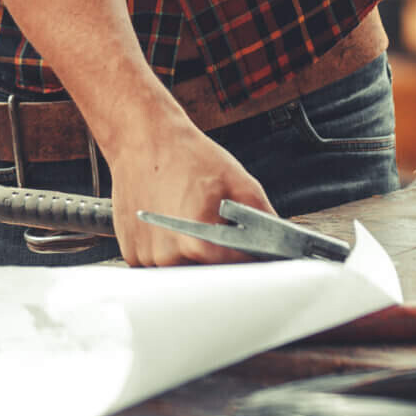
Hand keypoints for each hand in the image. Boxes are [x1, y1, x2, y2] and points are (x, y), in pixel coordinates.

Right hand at [106, 114, 276, 266]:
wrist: (144, 137)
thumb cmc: (187, 156)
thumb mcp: (238, 180)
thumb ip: (264, 218)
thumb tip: (283, 247)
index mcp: (200, 243)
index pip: (235, 276)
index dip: (245, 265)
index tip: (247, 255)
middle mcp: (169, 256)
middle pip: (208, 279)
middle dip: (219, 261)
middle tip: (215, 230)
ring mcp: (146, 258)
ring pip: (182, 273)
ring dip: (192, 257)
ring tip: (189, 220)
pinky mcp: (131, 254)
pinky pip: (159, 267)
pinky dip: (168, 252)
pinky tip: (170, 226)